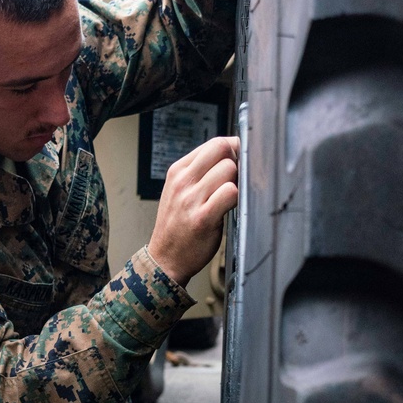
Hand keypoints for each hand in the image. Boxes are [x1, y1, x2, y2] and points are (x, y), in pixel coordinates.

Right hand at [148, 135, 238, 286]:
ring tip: (229, 199)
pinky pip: (230, 193)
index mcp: (179, 171)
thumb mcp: (180, 191)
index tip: (237, 166)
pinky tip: (230, 210)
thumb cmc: (178, 225)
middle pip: (222, 149)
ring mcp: (191, 199)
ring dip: (237, 182)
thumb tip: (233, 153)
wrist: (165, 259)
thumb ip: (201, 172)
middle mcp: (183, 181)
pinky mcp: (203, 218)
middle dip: (237, 163)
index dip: (232, 151)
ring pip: (229, 169)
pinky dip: (237, 199)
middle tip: (236, 182)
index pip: (214, 143)